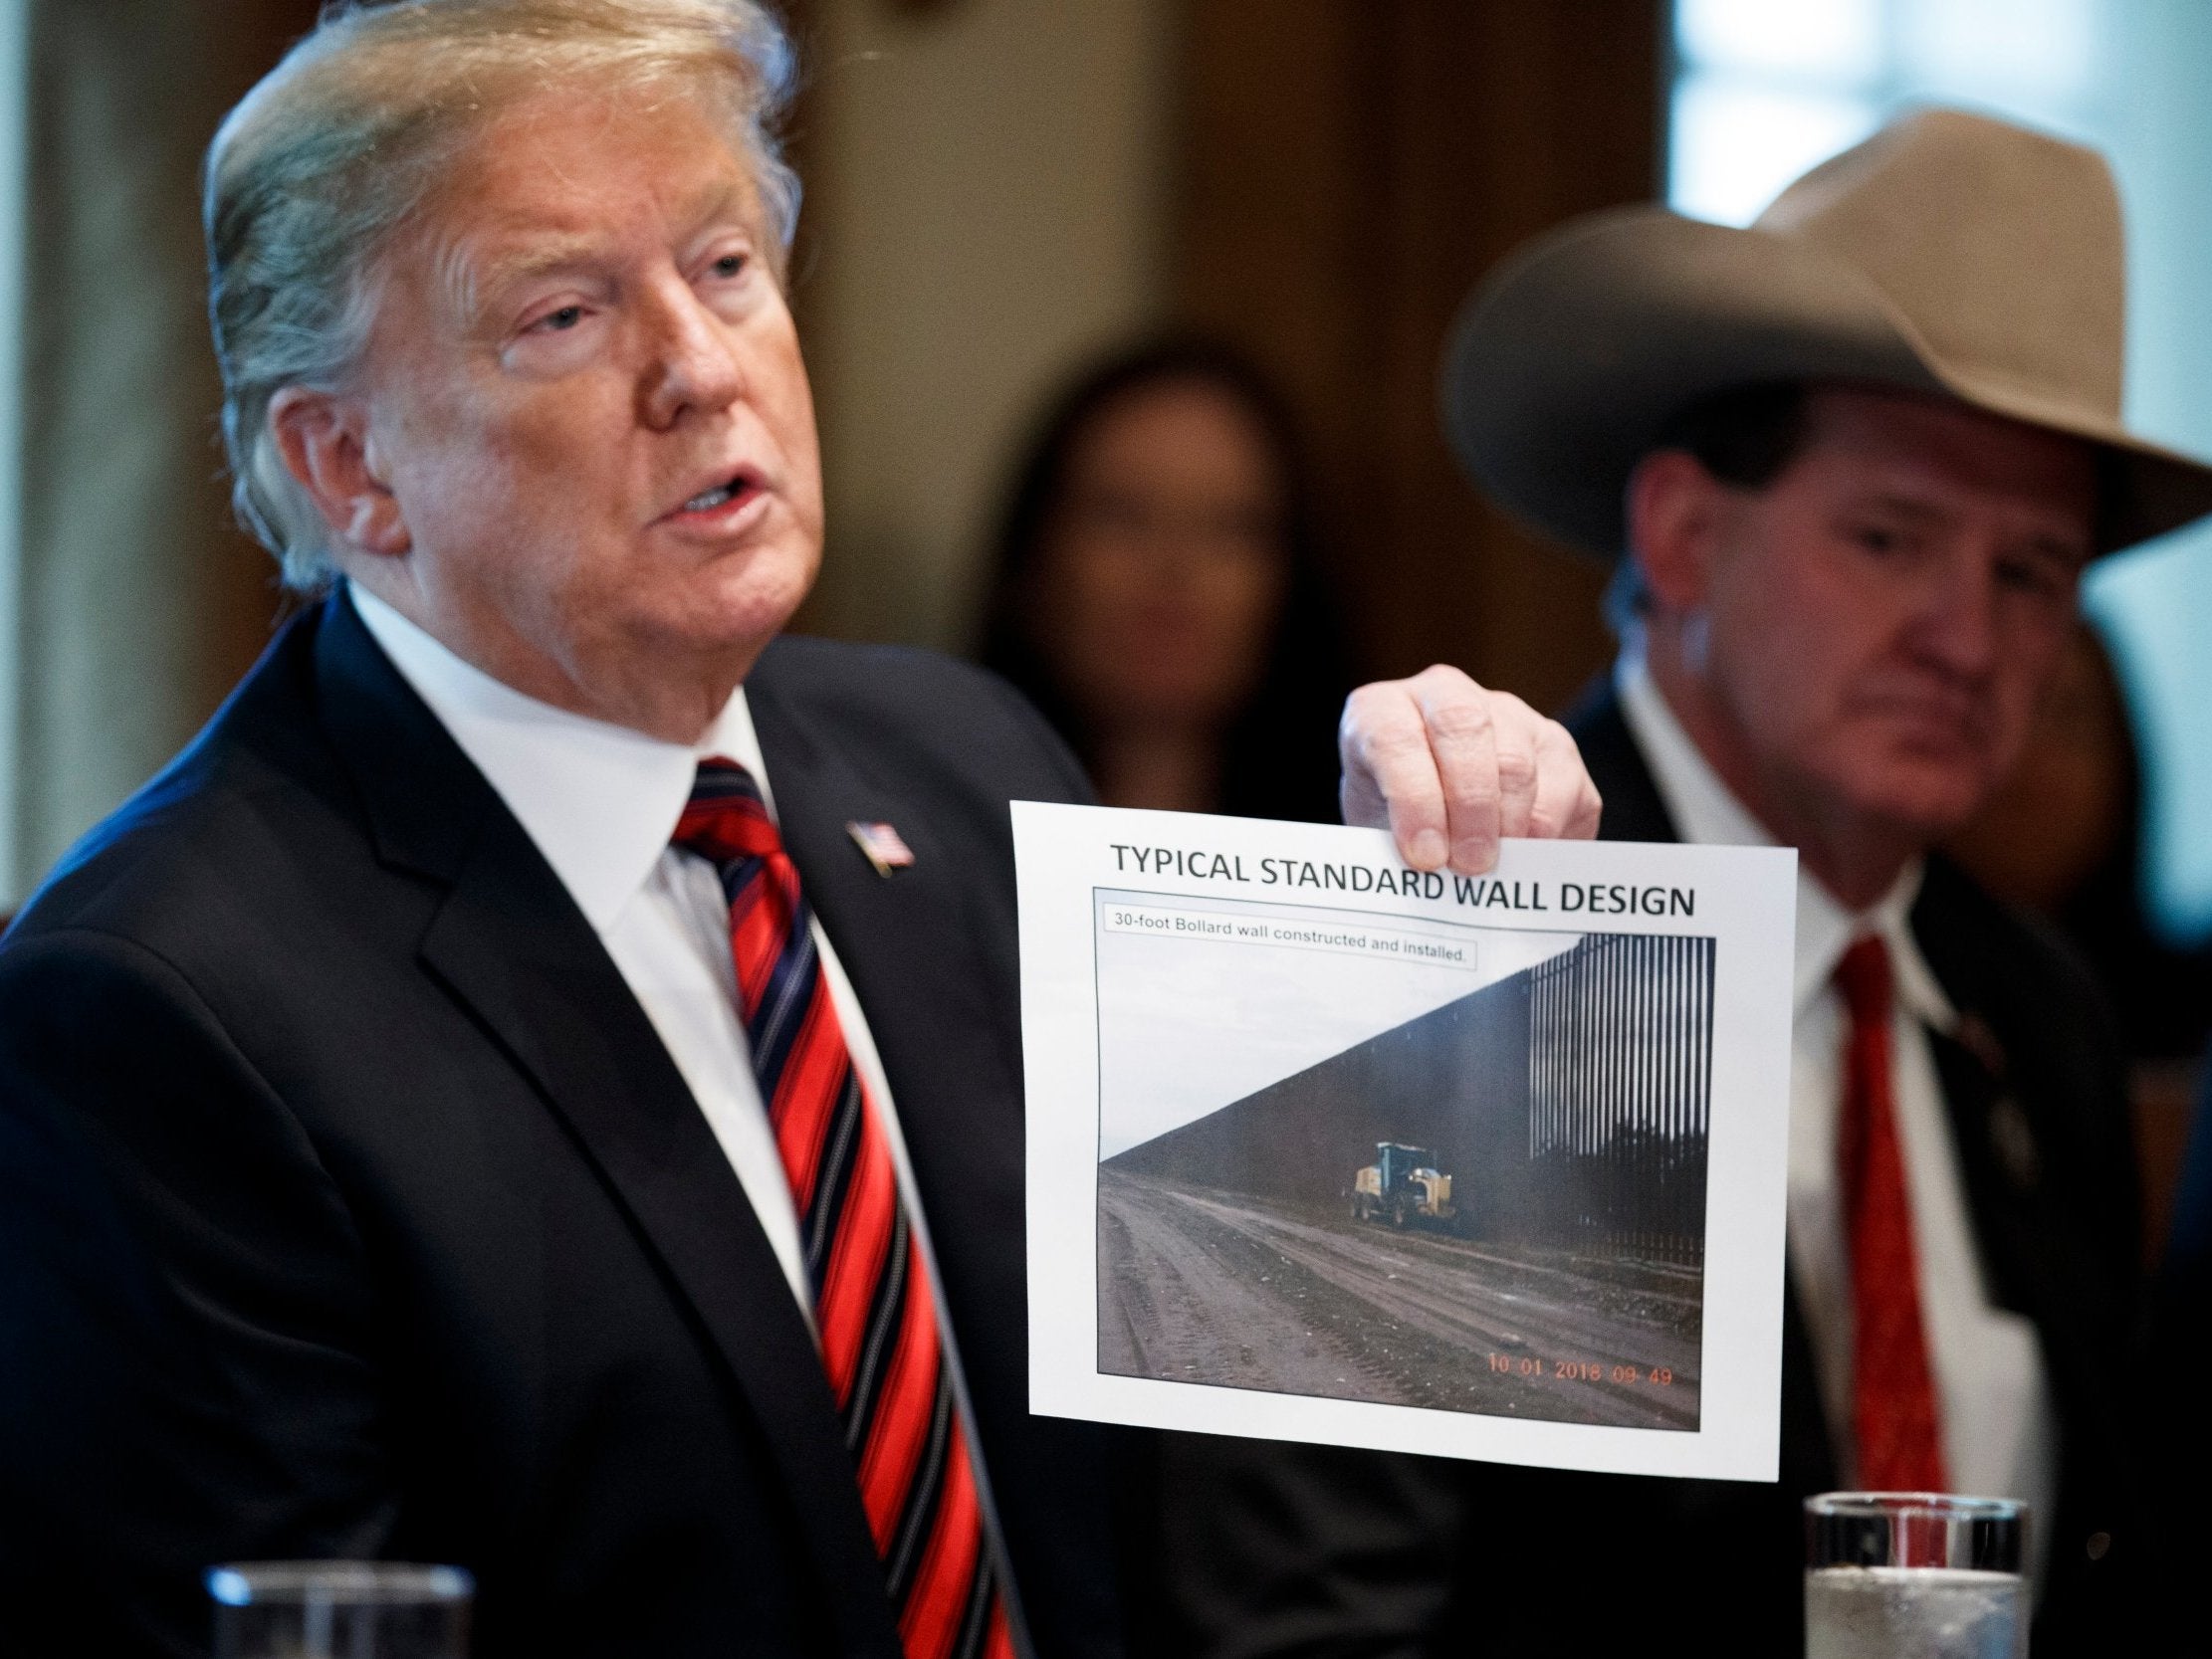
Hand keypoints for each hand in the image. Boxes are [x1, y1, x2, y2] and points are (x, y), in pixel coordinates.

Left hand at [1339, 665, 1601, 873]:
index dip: (1412, 799)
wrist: (1433, 818)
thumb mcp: (1375, 834)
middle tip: (1470, 866)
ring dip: (1509, 826)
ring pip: (1518, 762)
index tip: (1425, 857)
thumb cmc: (1394, 825)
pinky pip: (1564, 791)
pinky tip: (1526, 863)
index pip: (1394, 737)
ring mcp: (1507, 715)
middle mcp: (1446, 695)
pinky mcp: (1555, 745)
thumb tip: (1428, 879)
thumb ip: (1393, 849)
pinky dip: (1548, 837)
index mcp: (1382, 709)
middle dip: (1470, 807)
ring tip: (1496, 872)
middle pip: (1466, 730)